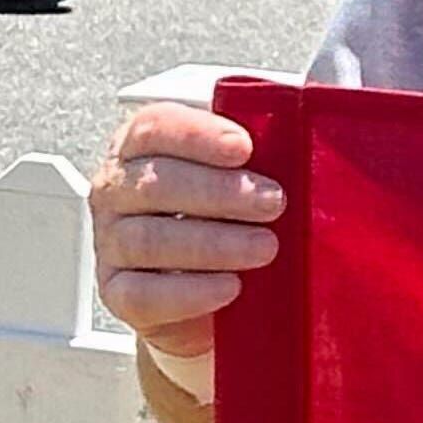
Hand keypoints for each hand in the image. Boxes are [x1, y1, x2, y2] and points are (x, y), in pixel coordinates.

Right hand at [89, 102, 282, 364]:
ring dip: (214, 243)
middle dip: (221, 193)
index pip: (156, 127)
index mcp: (141, 145)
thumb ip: (264, 148)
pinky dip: (190, 291)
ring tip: (266, 247)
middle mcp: (117, 189)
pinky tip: (229, 287)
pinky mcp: (117, 293)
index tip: (245, 148)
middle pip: (156, 184)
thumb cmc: (229, 214)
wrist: (208, 289)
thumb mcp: (244, 173)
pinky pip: (143, 294)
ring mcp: (110, 242)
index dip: (199, 136)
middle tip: (274, 203)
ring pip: (150, 240)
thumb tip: (312, 136)